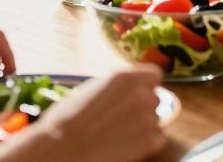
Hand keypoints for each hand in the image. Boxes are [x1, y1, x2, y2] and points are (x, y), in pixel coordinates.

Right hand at [0, 66, 167, 161]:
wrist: (64, 147)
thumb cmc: (68, 119)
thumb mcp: (93, 88)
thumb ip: (116, 86)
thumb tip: (125, 89)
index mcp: (126, 77)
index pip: (154, 74)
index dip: (146, 84)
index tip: (138, 92)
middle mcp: (142, 94)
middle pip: (155, 97)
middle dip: (143, 106)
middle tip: (123, 117)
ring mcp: (148, 117)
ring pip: (155, 118)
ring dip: (143, 124)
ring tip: (119, 132)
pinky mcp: (150, 140)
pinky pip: (158, 138)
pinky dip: (147, 142)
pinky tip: (126, 144)